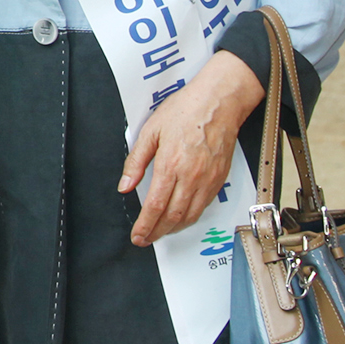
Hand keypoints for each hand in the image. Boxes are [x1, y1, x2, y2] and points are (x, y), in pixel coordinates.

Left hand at [121, 49, 262, 246]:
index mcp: (170, 166)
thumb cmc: (184, 111)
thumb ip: (136, 162)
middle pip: (173, 217)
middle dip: (157, 232)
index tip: (137, 236)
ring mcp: (207, 181)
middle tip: (145, 239)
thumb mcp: (150, 131)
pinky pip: (204, 206)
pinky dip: (190, 218)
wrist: (218, 103)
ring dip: (174, 229)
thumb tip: (125, 185)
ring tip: (160, 232)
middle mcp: (191, 178)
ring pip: (191, 216)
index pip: (155, 206)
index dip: (145, 225)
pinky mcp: (219, 179)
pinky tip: (181, 218)